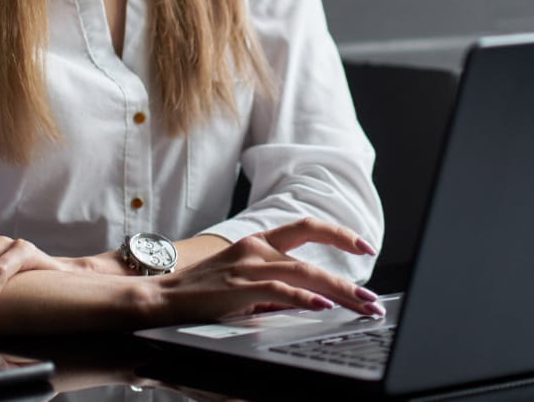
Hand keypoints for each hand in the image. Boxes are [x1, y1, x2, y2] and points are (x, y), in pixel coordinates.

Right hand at [153, 217, 381, 322]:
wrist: (161, 297)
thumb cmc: (201, 293)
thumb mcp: (242, 282)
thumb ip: (273, 286)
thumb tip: (308, 299)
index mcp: (258, 242)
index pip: (305, 227)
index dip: (338, 233)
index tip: (364, 245)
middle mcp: (256, 248)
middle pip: (312, 253)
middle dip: (348, 273)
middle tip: (372, 297)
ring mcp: (248, 266)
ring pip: (304, 273)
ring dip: (339, 291)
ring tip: (362, 306)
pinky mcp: (240, 287)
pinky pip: (280, 291)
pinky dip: (304, 298)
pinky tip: (323, 306)